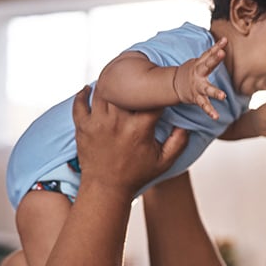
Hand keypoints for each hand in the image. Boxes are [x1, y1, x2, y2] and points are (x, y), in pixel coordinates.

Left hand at [72, 86, 188, 196]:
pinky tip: (91, 89)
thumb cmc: (135, 174)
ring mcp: (97, 123)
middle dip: (131, 80)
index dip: (157, 90)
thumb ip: (179, 142)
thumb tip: (186, 124)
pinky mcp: (83, 127)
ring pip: (101, 90)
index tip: (159, 87)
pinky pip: (79, 102)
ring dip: (108, 84)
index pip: (151, 98)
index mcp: (139, 128)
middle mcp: (117, 122)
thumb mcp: (164, 161)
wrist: (106, 188)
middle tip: (135, 77)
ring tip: (115, 81)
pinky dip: (83, 93)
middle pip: (124, 88)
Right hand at [173, 37, 227, 119]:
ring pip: (207, 89)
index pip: (209, 53)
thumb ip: (213, 52)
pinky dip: (210, 111)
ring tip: (223, 96)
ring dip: (215, 92)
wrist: (175, 85)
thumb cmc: (193, 71)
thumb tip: (225, 39)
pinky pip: (204, 105)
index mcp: (200, 64)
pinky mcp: (197, 98)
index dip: (217, 46)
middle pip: (207, 65)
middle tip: (222, 53)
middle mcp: (199, 74)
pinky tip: (216, 116)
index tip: (224, 41)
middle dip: (215, 59)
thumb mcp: (200, 60)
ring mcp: (198, 87)